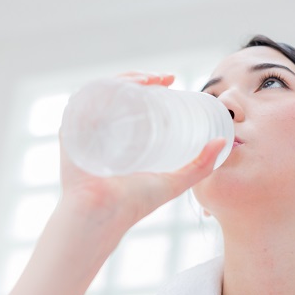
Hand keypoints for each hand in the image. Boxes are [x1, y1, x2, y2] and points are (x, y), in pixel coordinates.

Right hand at [58, 72, 225, 233]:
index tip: (170, 80)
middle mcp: (99, 129)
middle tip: (164, 79)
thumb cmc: (132, 204)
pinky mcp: (71, 131)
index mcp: (118, 136)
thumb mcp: (173, 182)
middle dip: (140, 77)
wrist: (104, 217)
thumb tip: (223, 142)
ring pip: (102, 91)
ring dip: (125, 78)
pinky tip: (124, 86)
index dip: (149, 84)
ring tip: (149, 80)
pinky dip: (101, 89)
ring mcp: (83, 129)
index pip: (131, 100)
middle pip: (118, 91)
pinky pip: (82, 101)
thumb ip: (200, 166)